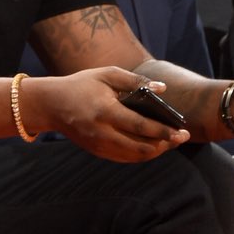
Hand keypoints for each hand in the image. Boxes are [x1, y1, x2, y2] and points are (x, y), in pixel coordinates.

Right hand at [23, 67, 189, 163]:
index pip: (140, 126)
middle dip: (165, 144)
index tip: (182, 131)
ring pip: (135, 156)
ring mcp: (99, 145)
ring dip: (156, 151)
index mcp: (105, 111)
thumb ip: (135, 81)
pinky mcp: (97, 151)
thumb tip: (163, 89)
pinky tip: (153, 146)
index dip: (163, 131)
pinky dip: (142, 154)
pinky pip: (125, 158)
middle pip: (141, 146)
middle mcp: (102, 132)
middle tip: (182, 138)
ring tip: (170, 142)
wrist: (51, 104)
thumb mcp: (106, 75)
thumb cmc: (81, 85)